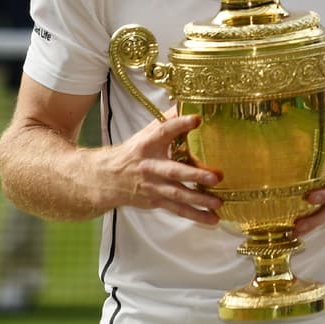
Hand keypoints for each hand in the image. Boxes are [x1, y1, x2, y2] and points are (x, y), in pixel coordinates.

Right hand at [99, 111, 220, 224]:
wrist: (106, 179)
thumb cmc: (133, 153)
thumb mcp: (146, 134)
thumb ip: (167, 122)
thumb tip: (188, 104)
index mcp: (147, 145)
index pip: (163, 131)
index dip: (179, 124)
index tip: (196, 119)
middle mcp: (150, 166)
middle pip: (174, 171)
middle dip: (194, 175)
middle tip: (215, 177)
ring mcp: (153, 186)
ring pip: (177, 195)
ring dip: (199, 200)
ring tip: (218, 203)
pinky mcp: (156, 201)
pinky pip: (177, 209)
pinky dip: (195, 215)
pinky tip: (212, 219)